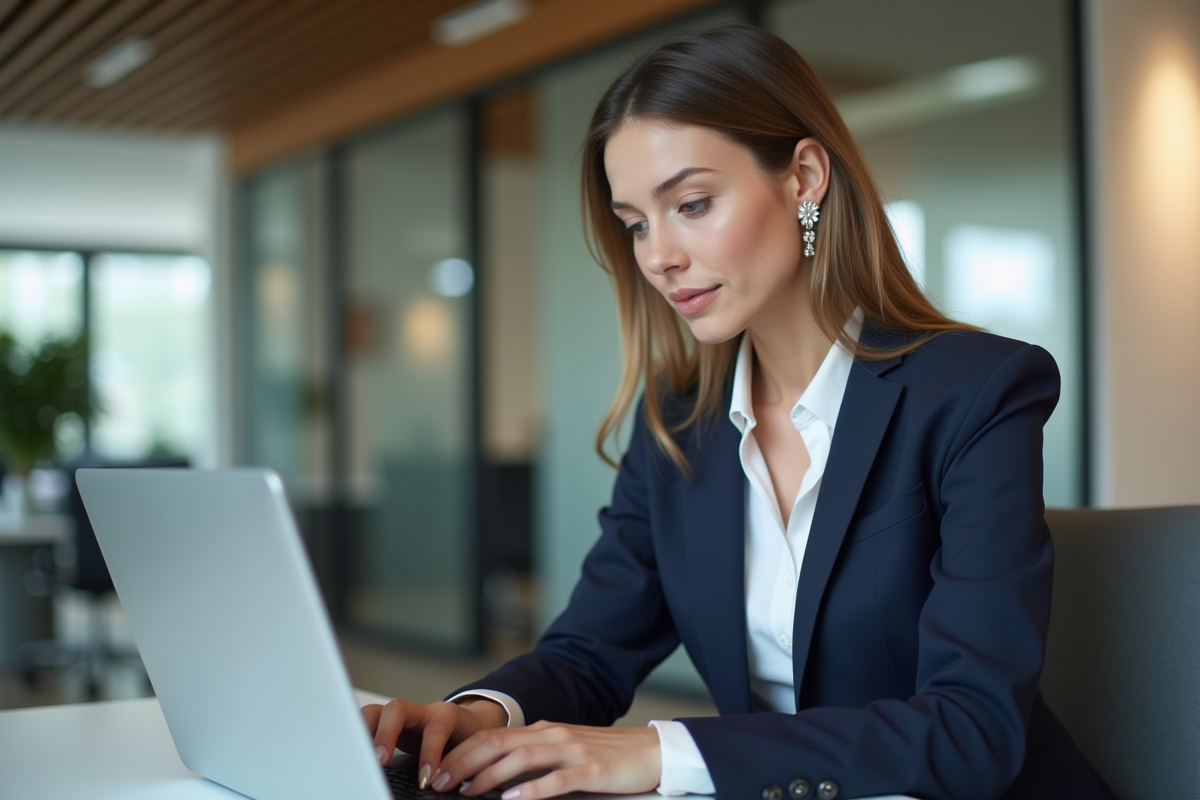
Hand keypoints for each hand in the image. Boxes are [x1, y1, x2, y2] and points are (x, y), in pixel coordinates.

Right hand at [361, 698, 507, 787]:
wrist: (469, 726)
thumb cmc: (469, 739)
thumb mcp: (469, 751)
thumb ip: (456, 764)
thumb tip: (445, 784)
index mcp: (446, 714)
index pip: (434, 728)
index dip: (430, 753)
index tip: (426, 780)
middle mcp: (421, 710)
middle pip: (396, 708)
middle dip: (385, 735)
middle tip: (379, 761)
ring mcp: (402, 715)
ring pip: (376, 712)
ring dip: (364, 734)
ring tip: (358, 759)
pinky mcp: (387, 724)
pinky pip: (368, 724)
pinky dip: (358, 736)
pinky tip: (353, 753)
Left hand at [431, 720, 660, 799]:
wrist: (652, 750)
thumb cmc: (608, 755)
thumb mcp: (565, 749)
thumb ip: (536, 756)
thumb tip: (498, 773)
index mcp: (544, 730)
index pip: (493, 735)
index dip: (462, 752)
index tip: (439, 770)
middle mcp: (554, 735)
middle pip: (499, 743)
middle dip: (464, 762)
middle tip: (440, 782)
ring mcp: (573, 751)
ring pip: (522, 758)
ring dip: (490, 776)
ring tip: (468, 791)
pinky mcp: (592, 771)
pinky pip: (557, 779)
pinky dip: (532, 789)